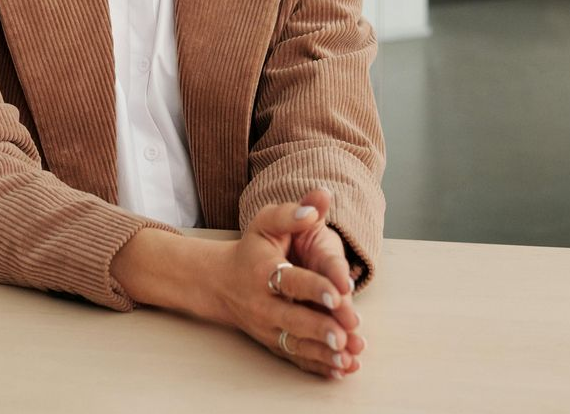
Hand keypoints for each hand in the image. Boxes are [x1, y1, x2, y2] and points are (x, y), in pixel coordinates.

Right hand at [214, 188, 366, 378]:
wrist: (220, 282)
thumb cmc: (252, 249)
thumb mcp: (266, 222)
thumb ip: (293, 212)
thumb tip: (321, 198)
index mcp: (263, 271)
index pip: (291, 280)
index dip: (316, 286)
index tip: (340, 292)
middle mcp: (263, 304)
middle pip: (293, 319)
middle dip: (320, 328)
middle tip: (345, 335)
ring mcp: (268, 326)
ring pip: (296, 344)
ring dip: (323, 353)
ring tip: (349, 358)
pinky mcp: (274, 341)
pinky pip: (296, 357)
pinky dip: (318, 366)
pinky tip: (340, 370)